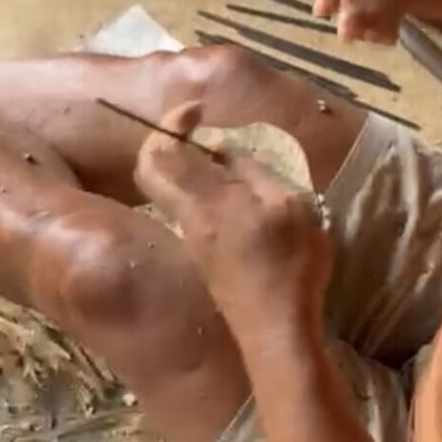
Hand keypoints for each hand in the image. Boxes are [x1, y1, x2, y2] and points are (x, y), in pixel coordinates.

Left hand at [134, 103, 332, 356]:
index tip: (196, 109)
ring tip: (230, 164)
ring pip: (171, 192)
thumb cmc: (289, 265)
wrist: (276, 332)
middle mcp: (188, 218)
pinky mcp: (204, 259)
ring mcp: (193, 241)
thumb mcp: (289, 206)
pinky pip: (190, 210)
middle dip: (168, 143)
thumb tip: (225, 152)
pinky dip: (203, 192)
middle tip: (199, 131)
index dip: (172, 122)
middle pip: (152, 171)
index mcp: (204, 201)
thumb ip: (255, 173)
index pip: (161, 152)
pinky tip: (238, 200)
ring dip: (189, 168)